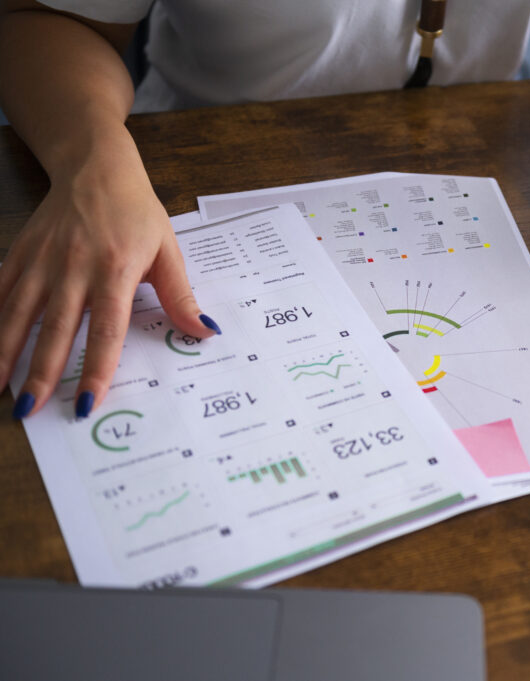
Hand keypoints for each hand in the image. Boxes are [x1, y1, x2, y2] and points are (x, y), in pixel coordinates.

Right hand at [0, 147, 217, 419]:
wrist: (97, 167)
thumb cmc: (138, 213)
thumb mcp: (168, 251)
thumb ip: (181, 297)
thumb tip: (205, 332)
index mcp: (115, 271)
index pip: (106, 330)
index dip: (96, 369)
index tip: (87, 402)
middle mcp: (74, 268)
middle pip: (56, 330)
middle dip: (41, 373)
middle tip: (30, 410)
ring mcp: (42, 261)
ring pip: (18, 313)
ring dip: (5, 352)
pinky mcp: (21, 252)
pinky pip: (1, 289)